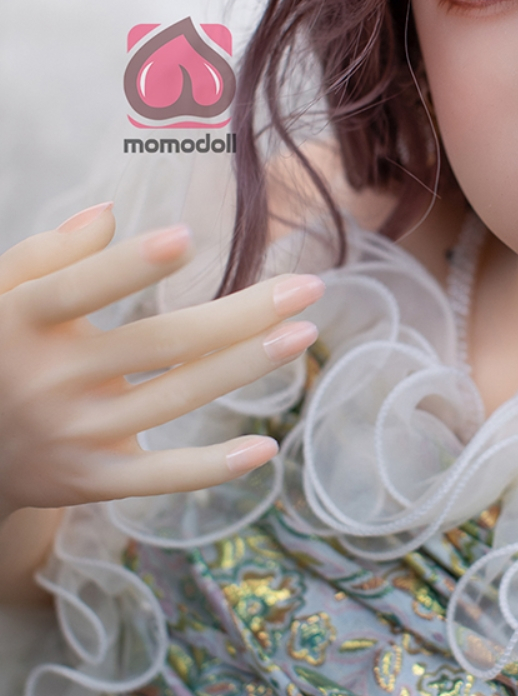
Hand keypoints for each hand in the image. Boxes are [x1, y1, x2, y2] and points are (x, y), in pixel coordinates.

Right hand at [0, 202, 322, 524]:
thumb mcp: (1, 295)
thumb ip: (46, 254)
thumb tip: (108, 214)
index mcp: (22, 322)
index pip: (78, 290)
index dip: (129, 267)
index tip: (187, 237)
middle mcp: (50, 380)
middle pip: (158, 343)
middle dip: (240, 314)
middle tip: (308, 287)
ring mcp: (73, 434)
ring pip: (174, 399)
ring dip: (245, 367)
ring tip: (302, 334)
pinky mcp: (91, 480)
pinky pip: (159, 476)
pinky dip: (211, 466)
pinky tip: (266, 446)